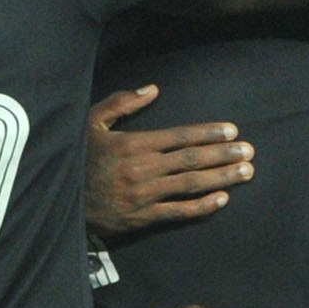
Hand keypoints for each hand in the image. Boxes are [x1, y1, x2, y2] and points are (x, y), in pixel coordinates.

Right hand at [85, 86, 253, 242]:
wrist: (58, 201)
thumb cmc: (76, 159)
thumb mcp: (91, 123)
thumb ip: (122, 104)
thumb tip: (153, 89)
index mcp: (133, 144)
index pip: (180, 137)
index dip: (208, 133)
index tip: (232, 131)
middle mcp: (143, 169)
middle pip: (192, 160)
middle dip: (224, 154)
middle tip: (249, 151)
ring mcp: (144, 195)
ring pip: (191, 185)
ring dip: (222, 178)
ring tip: (246, 172)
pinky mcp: (142, 218)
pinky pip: (178, 212)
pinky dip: (202, 206)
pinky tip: (223, 199)